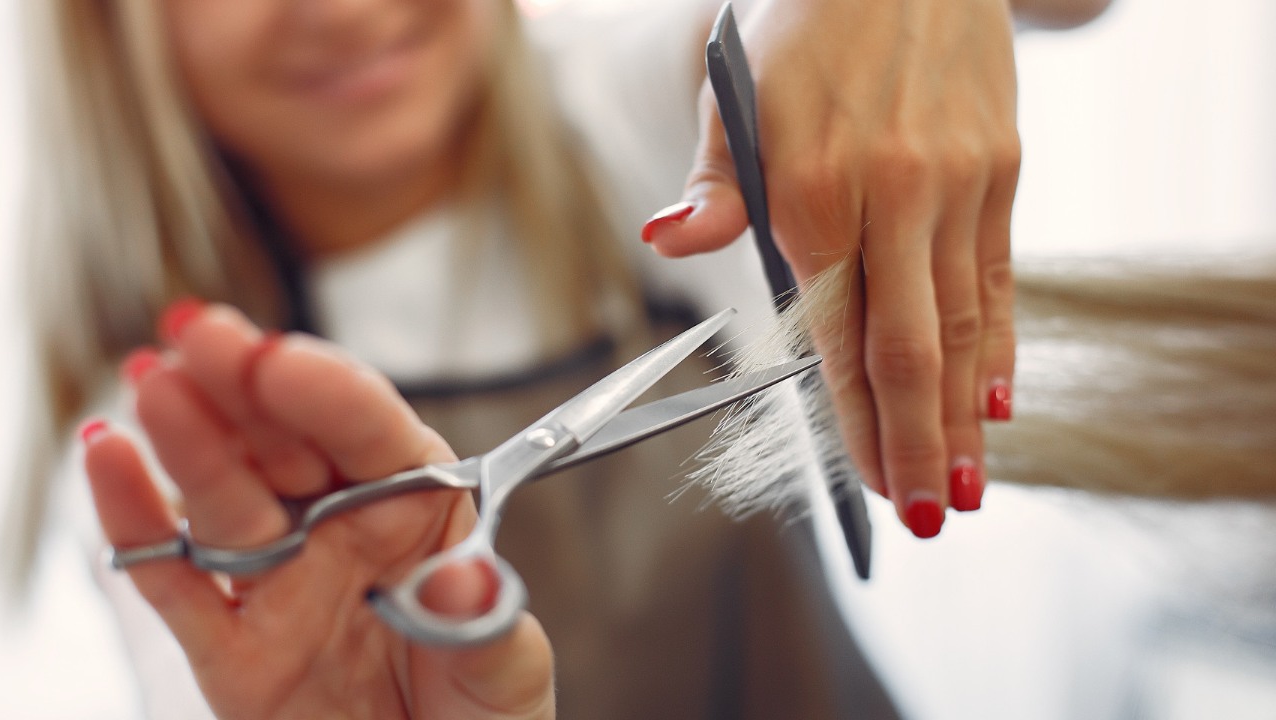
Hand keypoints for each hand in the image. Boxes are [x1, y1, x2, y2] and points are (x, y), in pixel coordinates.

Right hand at [83, 302, 553, 719]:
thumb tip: (465, 580)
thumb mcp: (506, 669)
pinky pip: (176, 583)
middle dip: (244, 383)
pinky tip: (111, 462)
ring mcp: (281, 582)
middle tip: (201, 332)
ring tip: (155, 383)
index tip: (284, 362)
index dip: (327, 391)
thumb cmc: (481, 714)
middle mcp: (342, 530)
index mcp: (418, 508)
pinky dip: (138, 526)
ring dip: (188, 440)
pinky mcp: (230, 648)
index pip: (371, 431)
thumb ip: (485, 622)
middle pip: (287, 441)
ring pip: (226, 498)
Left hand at [645, 0, 1020, 536]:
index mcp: (814, 188)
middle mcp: (896, 193)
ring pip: (965, 321)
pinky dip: (1002, 342)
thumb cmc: (803, 20)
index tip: (871, 486)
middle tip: (928, 514)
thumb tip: (671, 238)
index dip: (859, 420)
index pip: (839, 335)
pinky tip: (1002, 397)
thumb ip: (716, 184)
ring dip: (967, 413)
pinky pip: (1002, 273)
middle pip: (912, 346)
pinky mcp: (1002, 167)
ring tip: (970, 484)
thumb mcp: (735, 90)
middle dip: (920, 441)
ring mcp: (960, 182)